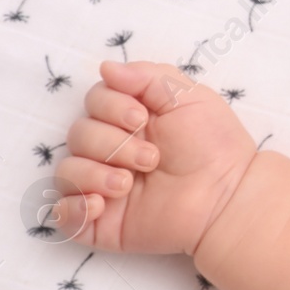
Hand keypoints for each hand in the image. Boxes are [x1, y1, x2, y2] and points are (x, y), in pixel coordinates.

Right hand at [54, 61, 257, 254]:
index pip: (93, 101)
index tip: (142, 118)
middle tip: (152, 158)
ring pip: (67, 171)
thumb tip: (105, 68)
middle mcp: (112, 150)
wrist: (227, 197)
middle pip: (77, 134)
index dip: (110, 106)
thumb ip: (148, 76)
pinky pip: (62, 214)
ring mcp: (103, 186)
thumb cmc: (213, 145)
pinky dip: (74, 208)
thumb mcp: (188, 96)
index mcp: (129, 120)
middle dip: (113, 144)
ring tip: (130, 184)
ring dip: (96, 174)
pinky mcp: (100, 222)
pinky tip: (102, 205)